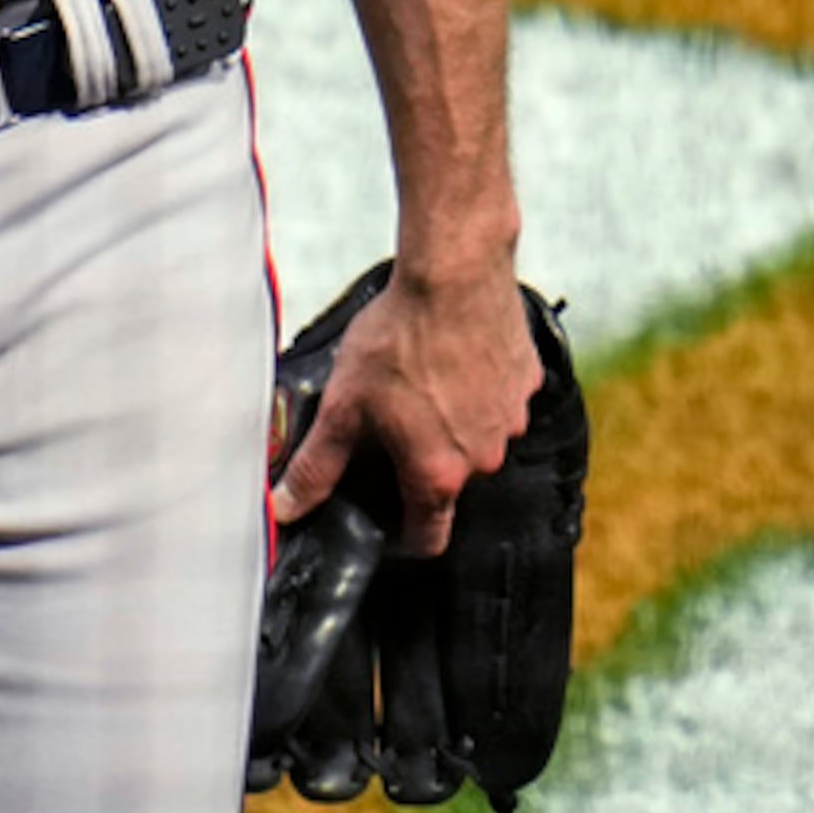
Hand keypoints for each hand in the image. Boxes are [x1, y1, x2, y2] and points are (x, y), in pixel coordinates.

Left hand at [269, 265, 535, 555]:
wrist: (453, 276)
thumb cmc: (401, 337)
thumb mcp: (343, 405)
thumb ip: (316, 464)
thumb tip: (286, 506)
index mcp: (439, 473)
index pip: (428, 536)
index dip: (401, 535)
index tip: (384, 522)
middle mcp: (484, 456)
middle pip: (447, 479)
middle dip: (418, 459)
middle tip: (386, 421)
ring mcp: (512, 419)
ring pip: (474, 437)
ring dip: (449, 421)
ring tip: (417, 379)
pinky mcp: (526, 381)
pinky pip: (498, 399)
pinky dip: (475, 387)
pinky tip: (447, 357)